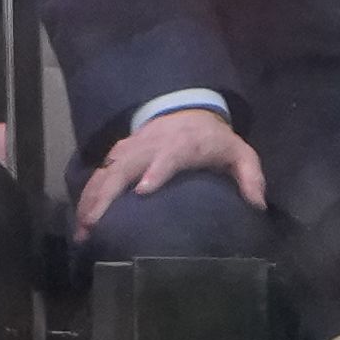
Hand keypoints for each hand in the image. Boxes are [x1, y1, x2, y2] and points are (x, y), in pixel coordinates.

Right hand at [87, 100, 266, 222]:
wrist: (191, 111)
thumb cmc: (215, 140)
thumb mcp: (239, 154)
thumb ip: (250, 176)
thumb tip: (257, 204)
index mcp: (184, 144)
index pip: (169, 155)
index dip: (157, 171)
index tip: (144, 191)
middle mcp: (154, 143)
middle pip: (127, 165)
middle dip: (108, 193)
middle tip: (94, 223)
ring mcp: (134, 147)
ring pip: (108, 169)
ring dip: (93, 197)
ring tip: (83, 228)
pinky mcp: (122, 152)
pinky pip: (101, 171)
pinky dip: (89, 192)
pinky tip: (82, 217)